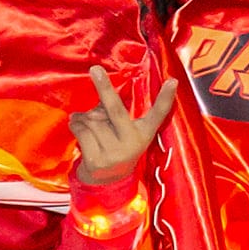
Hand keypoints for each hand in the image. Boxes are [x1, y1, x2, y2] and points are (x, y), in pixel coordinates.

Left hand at [69, 65, 176, 186]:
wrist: (107, 180)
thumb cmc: (116, 144)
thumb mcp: (123, 130)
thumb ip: (113, 112)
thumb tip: (97, 96)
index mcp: (144, 132)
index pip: (158, 114)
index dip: (166, 98)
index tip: (173, 81)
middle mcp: (133, 143)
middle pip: (116, 110)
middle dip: (105, 89)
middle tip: (95, 69)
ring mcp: (115, 153)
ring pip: (91, 121)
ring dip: (82, 117)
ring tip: (82, 121)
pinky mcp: (97, 161)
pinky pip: (81, 131)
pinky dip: (75, 125)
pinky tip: (76, 126)